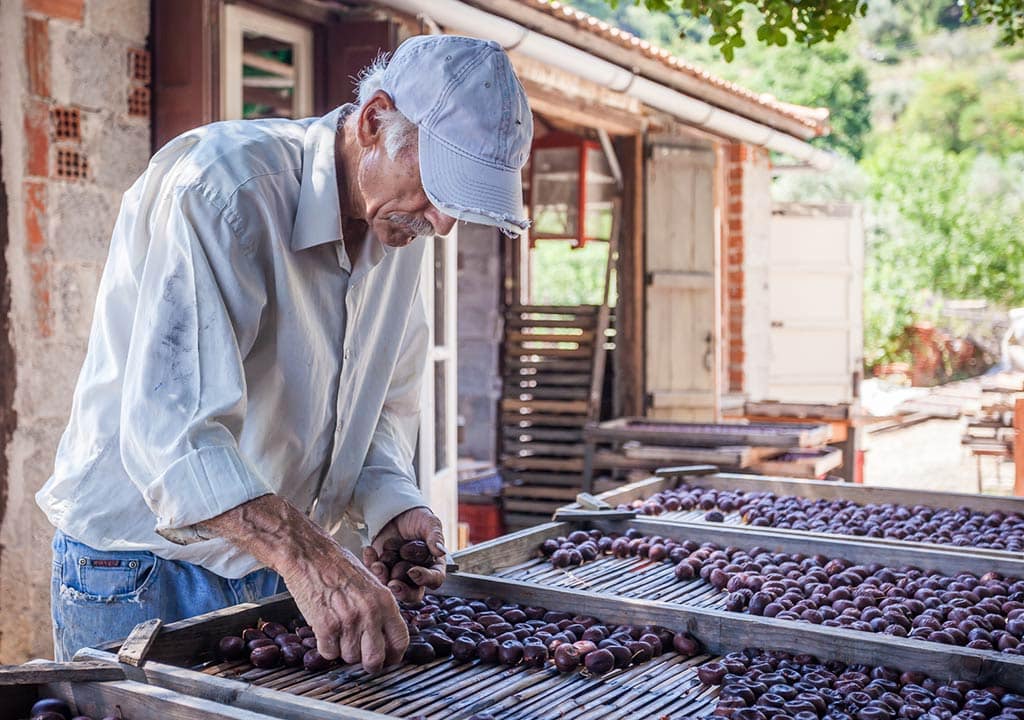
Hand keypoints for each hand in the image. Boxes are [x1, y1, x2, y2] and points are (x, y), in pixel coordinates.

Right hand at [202, 495, 408, 672]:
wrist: (309, 554)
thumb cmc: (338, 566)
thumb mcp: (371, 583)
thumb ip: (382, 609)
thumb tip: (388, 638)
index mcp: (385, 601)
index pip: (400, 641)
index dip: (394, 656)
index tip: (387, 659)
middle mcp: (370, 612)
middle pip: (375, 660)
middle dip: (368, 663)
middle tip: (361, 657)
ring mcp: (347, 621)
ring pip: (350, 658)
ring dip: (344, 650)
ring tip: (339, 631)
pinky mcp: (325, 626)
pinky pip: (328, 654)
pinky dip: (326, 647)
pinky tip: (325, 630)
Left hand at [363, 507, 446, 601]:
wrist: (398, 513)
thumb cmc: (418, 519)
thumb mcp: (430, 523)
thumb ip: (435, 536)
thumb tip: (441, 552)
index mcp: (434, 565)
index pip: (435, 579)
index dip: (425, 578)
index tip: (413, 572)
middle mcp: (416, 574)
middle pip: (412, 593)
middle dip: (402, 590)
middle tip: (393, 583)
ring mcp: (397, 574)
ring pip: (391, 586)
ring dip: (383, 577)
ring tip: (378, 564)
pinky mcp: (382, 569)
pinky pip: (374, 574)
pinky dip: (370, 564)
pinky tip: (370, 551)